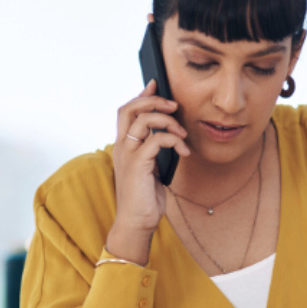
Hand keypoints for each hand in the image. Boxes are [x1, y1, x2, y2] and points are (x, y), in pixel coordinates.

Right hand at [107, 80, 190, 260]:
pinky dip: (174, 140)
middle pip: (130, 108)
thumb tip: (169, 133)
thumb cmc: (145, 196)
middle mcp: (122, 146)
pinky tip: (185, 151)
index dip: (141, 96)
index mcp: (124, 145)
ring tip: (183, 133)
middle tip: (174, 105)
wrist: (137, 221)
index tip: (157, 85)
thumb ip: (155, 149)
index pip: (126, 111)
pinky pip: (156, 140)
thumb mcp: (152, 167)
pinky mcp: (137, 165)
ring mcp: (128, 155)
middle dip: (154, 101)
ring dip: (168, 121)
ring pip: (143, 120)